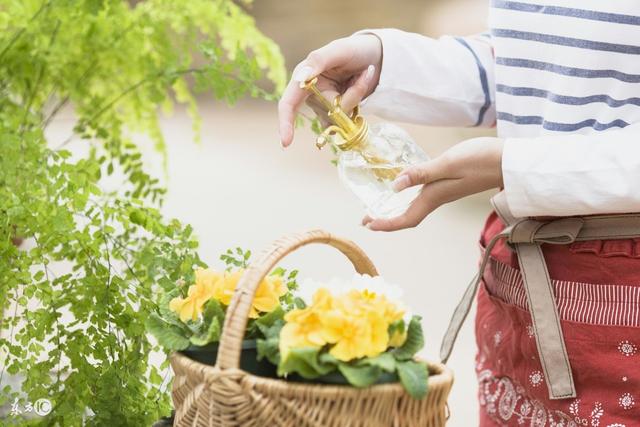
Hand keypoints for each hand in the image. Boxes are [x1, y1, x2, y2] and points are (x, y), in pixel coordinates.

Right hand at [278, 34, 382, 146]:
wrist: (375, 56)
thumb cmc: (354, 49)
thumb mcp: (338, 50)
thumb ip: (318, 61)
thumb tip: (299, 78)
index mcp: (303, 77)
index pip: (288, 104)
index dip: (285, 123)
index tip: (287, 143)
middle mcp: (311, 94)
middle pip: (326, 112)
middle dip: (349, 96)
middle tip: (363, 73)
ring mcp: (325, 105)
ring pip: (339, 118)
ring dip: (355, 98)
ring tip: (363, 76)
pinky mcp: (337, 113)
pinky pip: (347, 120)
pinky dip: (357, 105)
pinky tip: (360, 87)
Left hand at [363, 137, 504, 230]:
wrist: (510, 161)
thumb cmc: (481, 160)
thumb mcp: (448, 164)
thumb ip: (421, 173)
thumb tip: (394, 185)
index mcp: (435, 196)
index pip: (407, 218)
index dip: (387, 223)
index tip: (368, 224)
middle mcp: (438, 198)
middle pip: (409, 216)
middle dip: (387, 220)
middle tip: (367, 220)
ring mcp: (445, 192)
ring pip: (415, 207)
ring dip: (396, 210)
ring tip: (380, 208)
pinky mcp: (450, 183)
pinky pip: (423, 197)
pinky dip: (408, 198)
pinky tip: (405, 189)